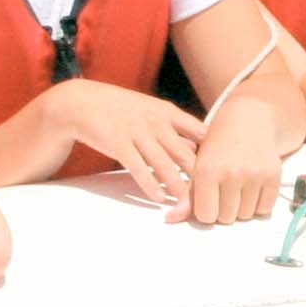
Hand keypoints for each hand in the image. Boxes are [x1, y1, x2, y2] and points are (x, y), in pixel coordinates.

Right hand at [55, 80, 204, 202]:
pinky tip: (158, 198)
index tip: (222, 170)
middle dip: (198, 177)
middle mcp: (156, 122)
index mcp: (168, 112)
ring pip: (164, 165)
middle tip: (209, 196)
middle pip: (185, 154)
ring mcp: (137, 133)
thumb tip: (198, 148)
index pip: (200, 133)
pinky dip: (149, 184)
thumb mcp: (152, 110)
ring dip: (177, 186)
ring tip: (187, 203)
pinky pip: (138, 168)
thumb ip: (176, 128)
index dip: (213, 152)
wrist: (83, 103)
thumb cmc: (122, 109)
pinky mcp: (119, 144)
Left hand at [175, 107, 280, 226]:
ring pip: (246, 216)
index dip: (206, 210)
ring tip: (238, 187)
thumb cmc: (219, 146)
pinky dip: (258, 204)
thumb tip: (171, 219)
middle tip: (224, 190)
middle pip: (226, 218)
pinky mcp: (274, 176)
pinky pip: (265, 209)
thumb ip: (187, 195)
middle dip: (224, 210)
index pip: (205, 216)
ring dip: (242, 208)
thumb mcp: (198, 165)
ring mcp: (255, 174)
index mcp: (207, 170)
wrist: (248, 120)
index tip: (208, 198)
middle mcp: (232, 173)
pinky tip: (252, 187)